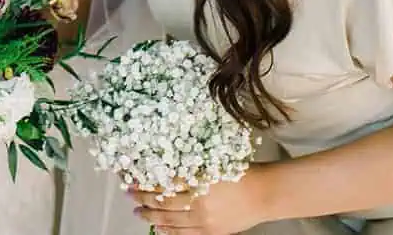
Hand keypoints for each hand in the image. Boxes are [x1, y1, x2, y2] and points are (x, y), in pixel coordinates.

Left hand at [128, 176, 269, 233]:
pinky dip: (169, 231)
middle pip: (162, 202)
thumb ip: (189, 170)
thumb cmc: (239, 172)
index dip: (146, 182)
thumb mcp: (211, 164)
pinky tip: (159, 228)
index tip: (133, 178)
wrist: (263, 194)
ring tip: (138, 212)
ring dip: (150, 216)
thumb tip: (163, 170)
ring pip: (169, 220)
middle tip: (129, 194)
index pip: (164, 183)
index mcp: (198, 181)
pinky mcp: (211, 232)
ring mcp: (204, 220)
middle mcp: (198, 202)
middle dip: (142, 198)